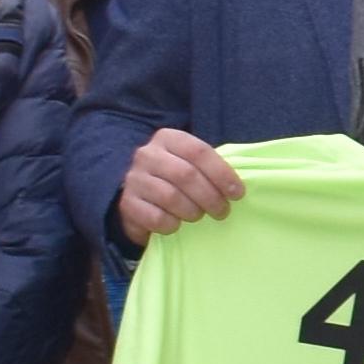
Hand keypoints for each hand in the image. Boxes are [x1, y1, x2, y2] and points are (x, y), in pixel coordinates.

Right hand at [118, 127, 240, 242]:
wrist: (141, 198)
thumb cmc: (177, 180)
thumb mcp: (193, 164)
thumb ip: (211, 167)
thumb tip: (238, 187)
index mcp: (168, 138)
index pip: (199, 152)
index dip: (222, 174)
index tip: (238, 193)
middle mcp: (147, 154)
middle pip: (186, 175)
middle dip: (211, 197)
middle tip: (222, 211)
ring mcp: (134, 178)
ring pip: (170, 197)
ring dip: (192, 211)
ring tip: (199, 216)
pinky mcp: (126, 203)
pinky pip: (155, 217)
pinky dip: (172, 224)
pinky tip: (177, 224)